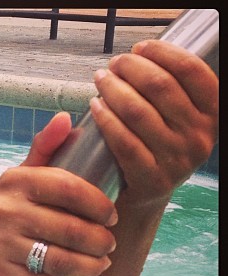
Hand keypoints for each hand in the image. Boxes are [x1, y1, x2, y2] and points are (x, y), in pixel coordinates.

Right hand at [0, 113, 117, 275]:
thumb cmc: (3, 212)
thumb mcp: (19, 179)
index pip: (69, 188)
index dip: (98, 204)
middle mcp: (5, 210)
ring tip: (102, 264)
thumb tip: (68, 118)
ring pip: (61, 260)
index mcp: (15, 181)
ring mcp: (0, 243)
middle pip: (70, 229)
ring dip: (91, 266)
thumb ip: (44, 150)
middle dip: (100, 241)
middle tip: (109, 245)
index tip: (111, 216)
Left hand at [90, 40, 217, 208]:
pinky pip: (124, 142)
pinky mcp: (151, 179)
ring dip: (114, 89)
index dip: (163, 53)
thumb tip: (138, 57)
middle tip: (113, 64)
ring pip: (138, 112)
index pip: (191, 71)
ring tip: (101, 80)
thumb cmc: (155, 148)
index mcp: (211, 115)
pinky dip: (106, 119)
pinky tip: (95, 106)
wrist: (145, 196)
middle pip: (161, 87)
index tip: (139, 48)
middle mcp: (198, 137)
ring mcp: (176, 160)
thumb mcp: (176, 119)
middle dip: (132, 68)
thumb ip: (169, 92)